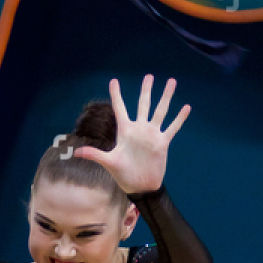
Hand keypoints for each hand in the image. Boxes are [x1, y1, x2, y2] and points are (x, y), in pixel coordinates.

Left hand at [74, 74, 190, 193]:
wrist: (140, 187)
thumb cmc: (123, 175)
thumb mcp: (109, 162)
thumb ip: (95, 154)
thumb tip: (76, 153)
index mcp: (125, 131)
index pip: (120, 108)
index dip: (116, 95)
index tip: (114, 81)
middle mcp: (139, 129)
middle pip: (143, 104)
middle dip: (146, 90)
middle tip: (149, 76)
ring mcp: (152, 135)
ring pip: (160, 111)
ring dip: (166, 97)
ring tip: (171, 82)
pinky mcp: (162, 142)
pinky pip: (172, 128)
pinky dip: (179, 118)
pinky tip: (186, 107)